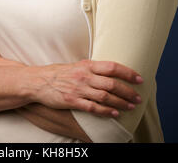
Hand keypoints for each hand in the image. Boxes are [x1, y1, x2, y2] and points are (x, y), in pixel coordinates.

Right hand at [26, 59, 142, 117]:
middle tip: (139, 97)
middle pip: (112, 83)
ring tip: (131, 106)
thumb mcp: (76, 66)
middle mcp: (85, 76)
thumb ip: (92, 69)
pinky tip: (115, 113)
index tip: (139, 79)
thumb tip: (110, 71)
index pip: (112, 67)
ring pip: (105, 96)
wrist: (38, 81)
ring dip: (121, 102)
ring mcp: (79, 88)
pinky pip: (93, 107)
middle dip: (128, 91)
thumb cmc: (58, 73)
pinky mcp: (72, 100)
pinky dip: (106, 111)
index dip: (128, 73)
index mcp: (87, 65)